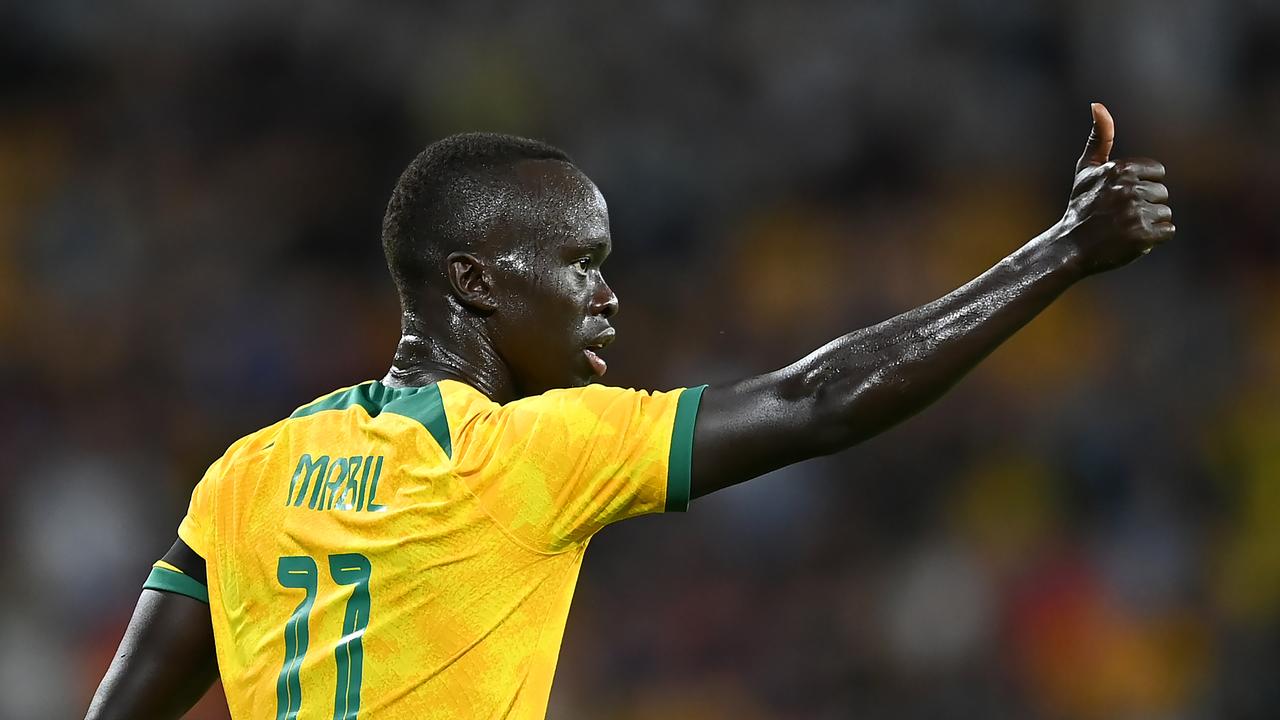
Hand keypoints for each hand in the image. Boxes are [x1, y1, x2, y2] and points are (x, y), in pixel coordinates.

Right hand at [1054, 103, 1174, 275]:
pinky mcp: (1142, 236)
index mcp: (1120, 170)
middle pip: (1162, 194)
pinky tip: (1131, 240)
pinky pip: (1167, 232)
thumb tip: (1097, 104)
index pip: (1158, 173)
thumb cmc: (1080, 207)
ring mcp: (1136, 213)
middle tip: (1119, 217)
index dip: (1142, 187)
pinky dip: (1154, 239)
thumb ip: (1099, 138)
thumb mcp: (1086, 170)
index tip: (1120, 198)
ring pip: (1165, 213)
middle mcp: (1129, 189)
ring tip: (1123, 229)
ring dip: (1149, 223)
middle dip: (1145, 206)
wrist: (1069, 247)